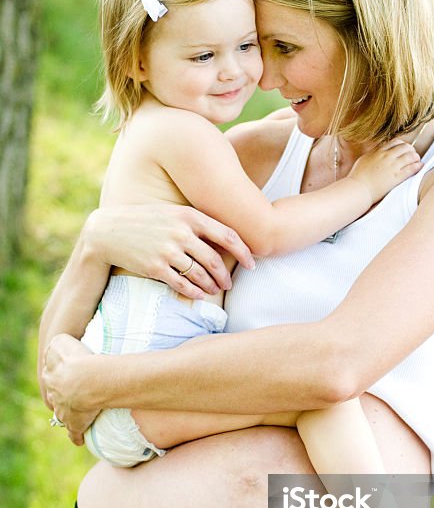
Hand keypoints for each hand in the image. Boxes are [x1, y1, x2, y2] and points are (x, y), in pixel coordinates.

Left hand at [43, 334, 100, 444]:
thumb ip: (59, 341)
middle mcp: (54, 395)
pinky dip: (76, 436)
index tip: (67, 383)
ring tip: (79, 419)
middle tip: (74, 400)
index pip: (52, 382)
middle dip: (62, 400)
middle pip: (56, 399)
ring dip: (70, 417)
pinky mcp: (74, 423)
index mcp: (50, 378)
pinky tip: (80, 440)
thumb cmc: (76, 358)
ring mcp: (63, 410)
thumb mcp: (61, 342)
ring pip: (63, 415)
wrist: (84, 378)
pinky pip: (74, 432)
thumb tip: (60, 338)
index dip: (59, 382)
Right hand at [84, 204, 255, 299]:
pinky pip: (182, 285)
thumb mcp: (173, 213)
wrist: (108, 232)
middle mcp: (180, 232)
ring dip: (211, 286)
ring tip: (215, 290)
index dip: (244, 252)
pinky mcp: (155, 268)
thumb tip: (227, 239)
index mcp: (189, 215)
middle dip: (225, 276)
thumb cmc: (146, 221)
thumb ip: (198, 223)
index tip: (251, 263)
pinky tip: (199, 295)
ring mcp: (167, 251)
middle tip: (229, 284)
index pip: (228, 235)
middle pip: (215, 260)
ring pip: (200, 275)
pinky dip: (195, 293)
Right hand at [348, 139, 422, 204]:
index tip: (404, 148)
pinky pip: (411, 169)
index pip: (395, 142)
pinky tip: (420, 166)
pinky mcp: (396, 177)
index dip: (402, 144)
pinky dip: (417, 166)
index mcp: (378, 151)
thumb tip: (377, 152)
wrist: (358, 189)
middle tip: (413, 154)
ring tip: (417, 160)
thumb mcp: (364, 160)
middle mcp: (386, 156)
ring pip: (410, 156)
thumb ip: (373, 154)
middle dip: (411, 149)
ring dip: (416, 157)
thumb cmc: (357, 177)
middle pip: (405, 147)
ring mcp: (392, 166)